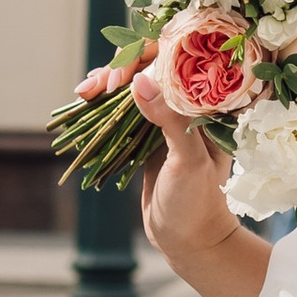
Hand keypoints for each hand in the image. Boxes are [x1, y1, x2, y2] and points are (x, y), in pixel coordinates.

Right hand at [77, 56, 243, 285]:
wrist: (189, 240)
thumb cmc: (197, 203)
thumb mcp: (187, 162)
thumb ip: (169, 121)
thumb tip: (138, 81)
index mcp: (212, 105)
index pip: (180, 60)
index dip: (147, 57)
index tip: (119, 77)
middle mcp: (192, 104)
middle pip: (153, 66)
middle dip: (120, 68)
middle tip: (95, 86)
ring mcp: (170, 117)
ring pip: (136, 84)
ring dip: (108, 82)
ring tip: (84, 92)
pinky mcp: (151, 133)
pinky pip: (127, 107)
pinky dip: (106, 101)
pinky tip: (88, 99)